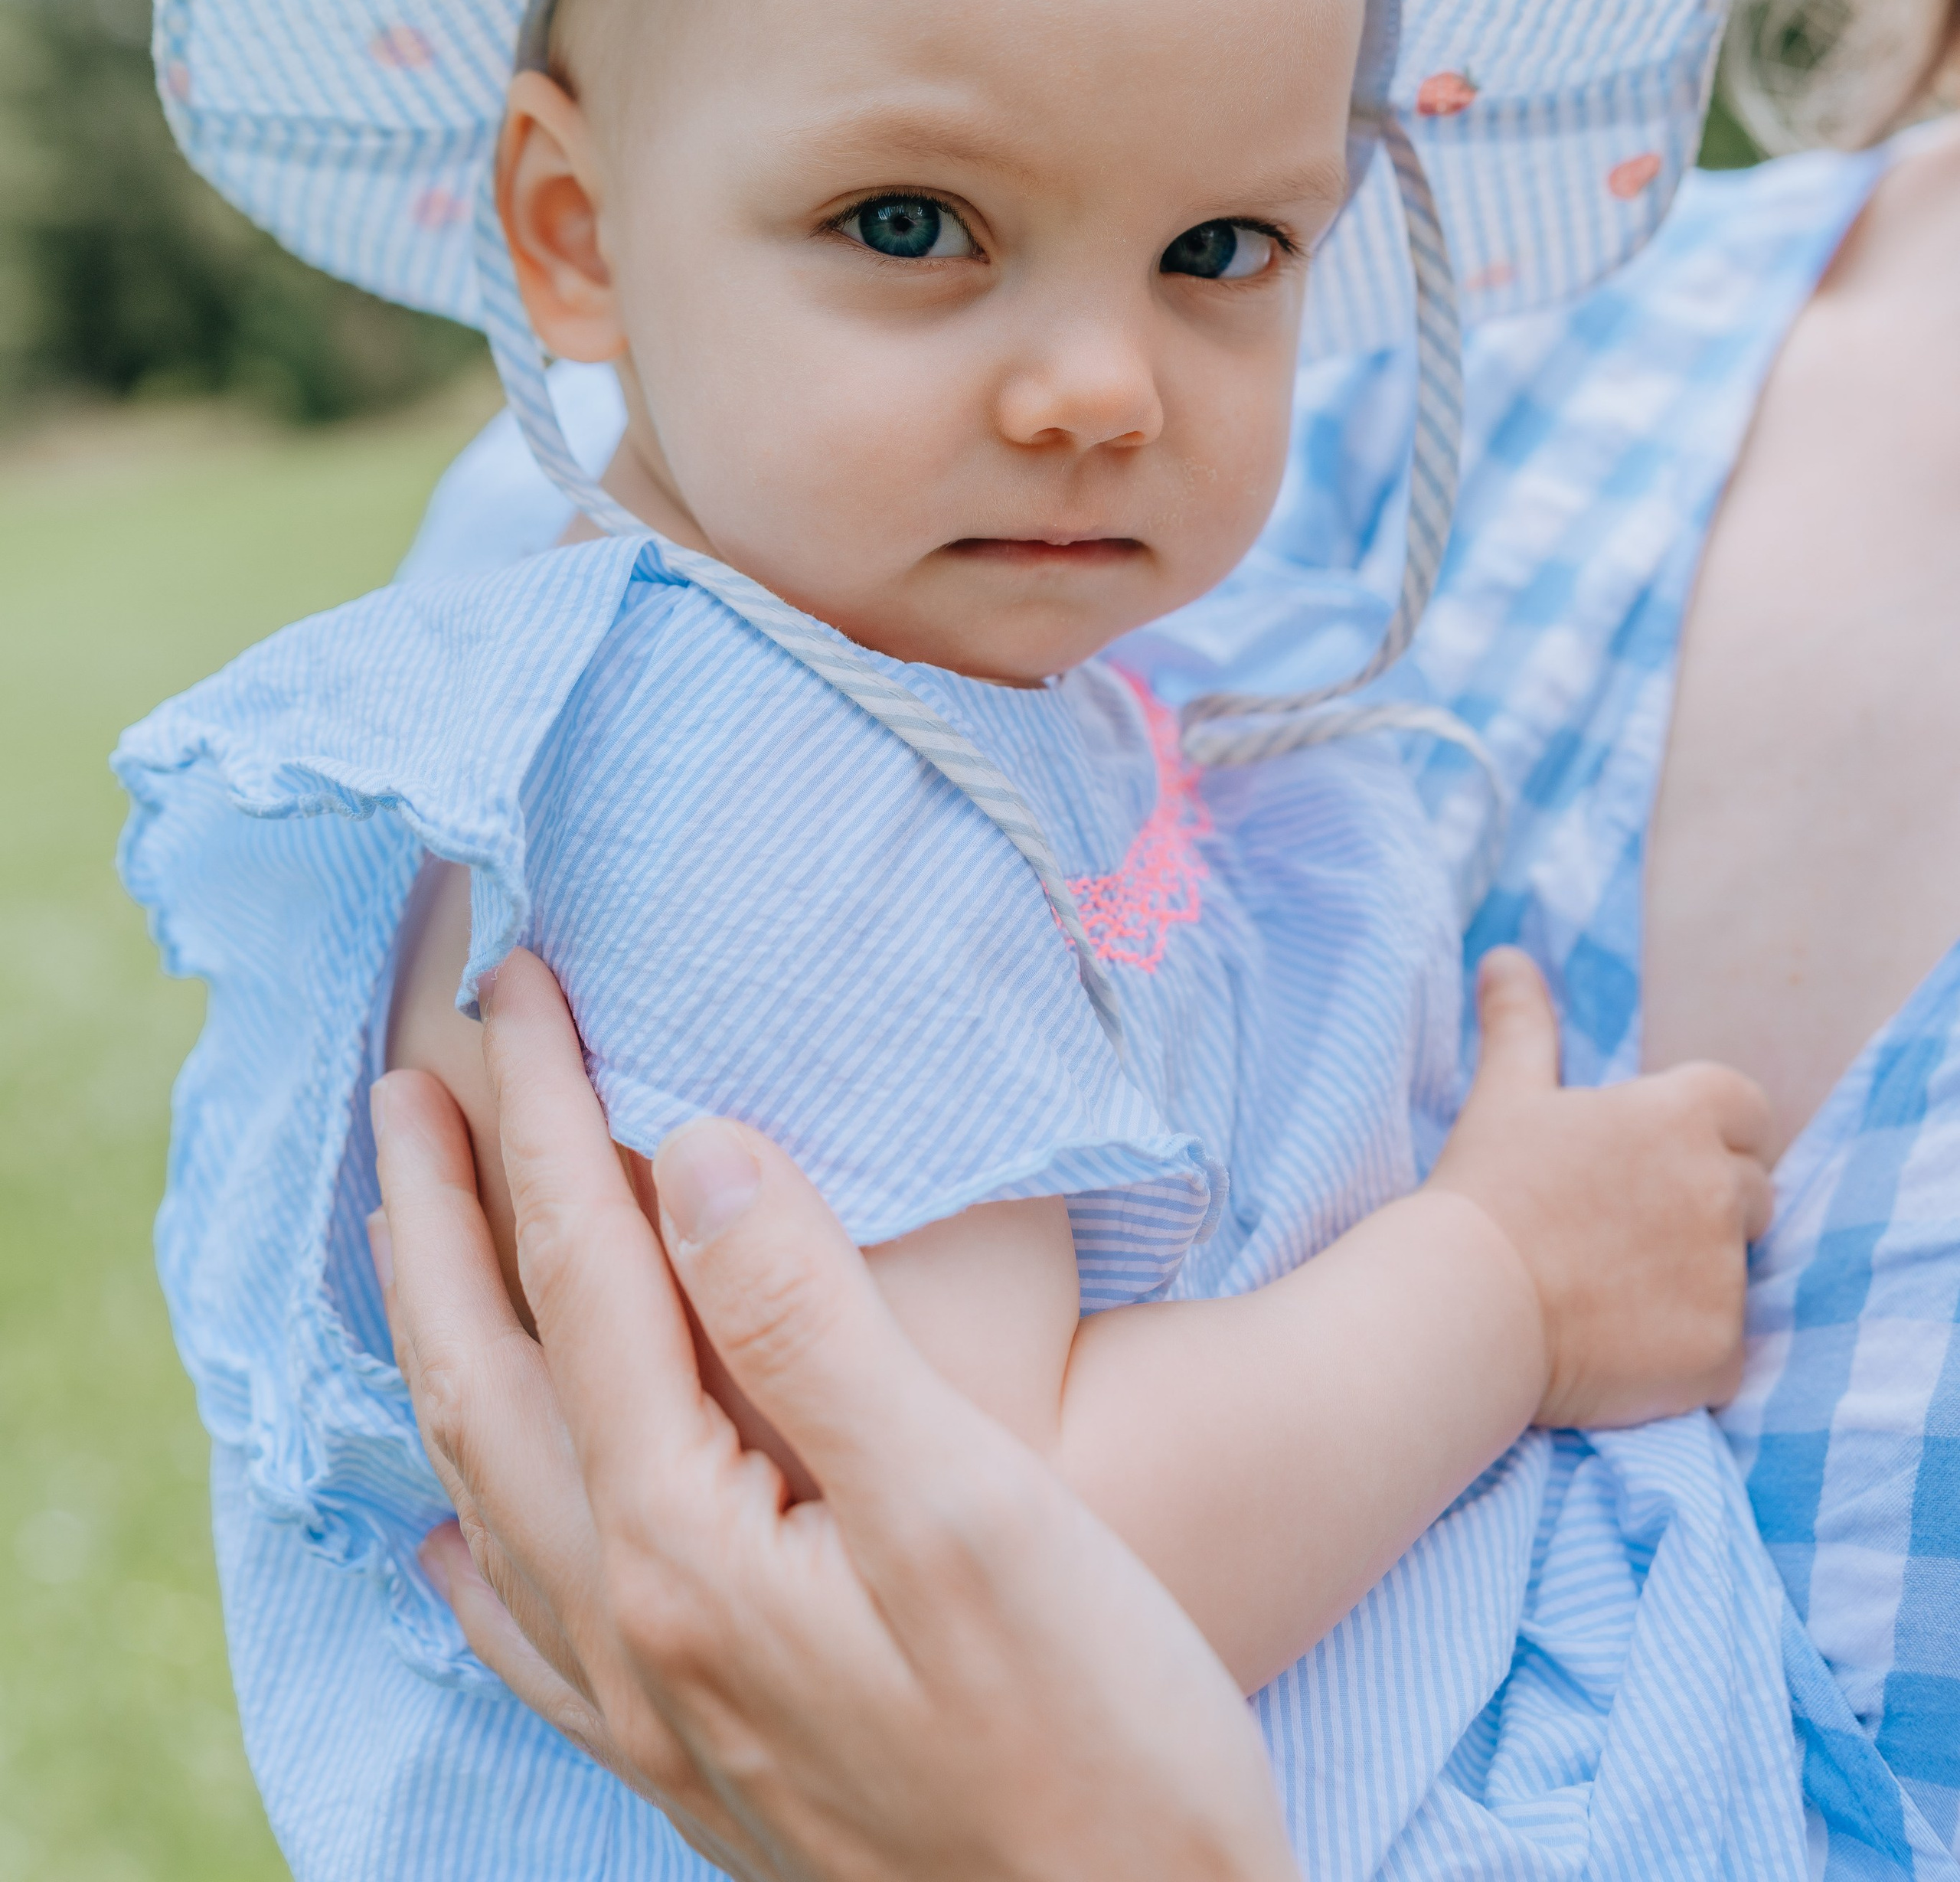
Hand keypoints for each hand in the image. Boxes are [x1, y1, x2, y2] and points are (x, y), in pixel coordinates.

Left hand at [369, 949, 1294, 1881]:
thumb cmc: (1094, 1739)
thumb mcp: (970, 1507)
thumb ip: (810, 1324)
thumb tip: (687, 1151)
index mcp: (689, 1542)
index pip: (584, 1273)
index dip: (542, 1115)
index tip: (516, 985)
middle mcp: (634, 1628)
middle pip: (489, 1374)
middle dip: (439, 1215)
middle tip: (402, 1085)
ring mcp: (651, 1710)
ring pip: (487, 1484)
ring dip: (438, 1343)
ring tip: (407, 1247)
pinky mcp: (692, 1766)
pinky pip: (522, 1624)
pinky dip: (473, 1535)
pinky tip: (453, 1529)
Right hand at [1425, 948, 1774, 1425]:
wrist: (1466, 1306)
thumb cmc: (1485, 1190)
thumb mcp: (1504, 1094)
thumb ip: (1522, 1023)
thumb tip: (1506, 956)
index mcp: (1681, 1114)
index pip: (1747, 1109)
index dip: (1709, 1133)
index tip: (1653, 1161)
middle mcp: (1719, 1187)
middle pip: (1751, 1191)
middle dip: (1704, 1208)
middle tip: (1620, 1232)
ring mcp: (1726, 1274)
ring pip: (1737, 1272)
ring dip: (1693, 1280)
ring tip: (1612, 1292)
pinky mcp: (1721, 1352)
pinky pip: (1724, 1348)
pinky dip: (1685, 1352)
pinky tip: (1620, 1347)